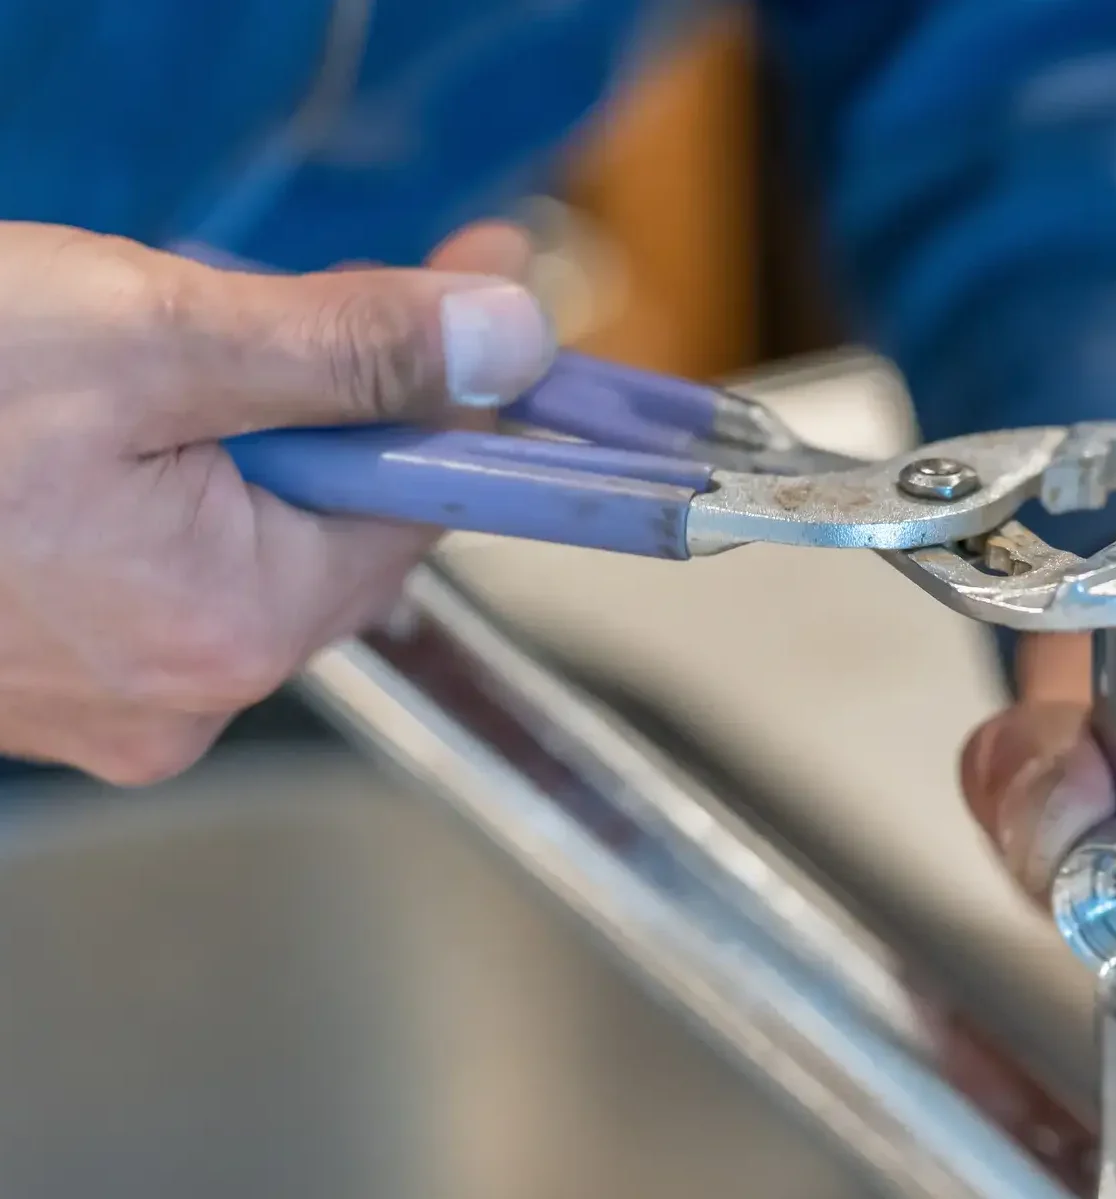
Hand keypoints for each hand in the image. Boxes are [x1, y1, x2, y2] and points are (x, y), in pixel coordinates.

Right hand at [0, 220, 553, 783]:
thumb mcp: (149, 332)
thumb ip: (350, 349)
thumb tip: (511, 342)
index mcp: (232, 630)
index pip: (417, 508)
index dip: (451, 391)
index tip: (474, 287)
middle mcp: (181, 697)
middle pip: (328, 524)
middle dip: (324, 401)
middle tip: (277, 293)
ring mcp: (101, 698)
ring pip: (236, 538)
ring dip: (230, 433)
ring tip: (135, 348)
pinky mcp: (38, 674)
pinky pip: (147, 566)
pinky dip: (150, 481)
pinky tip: (77, 421)